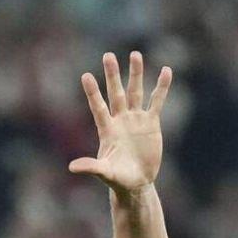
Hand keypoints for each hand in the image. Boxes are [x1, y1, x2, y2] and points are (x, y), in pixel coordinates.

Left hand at [69, 51, 172, 192]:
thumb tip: (72, 167)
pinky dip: (162, 87)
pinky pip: (156, 101)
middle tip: (108, 55)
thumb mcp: (104, 173)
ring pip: (136, 92)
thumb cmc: (118, 179)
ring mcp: (136, 119)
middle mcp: (120, 120)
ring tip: (135, 54)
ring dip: (136, 74)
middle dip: (113, 75)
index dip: (92, 92)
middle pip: (116, 93)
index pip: (98, 107)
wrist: (137, 182)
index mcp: (107, 129)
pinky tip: (166, 71)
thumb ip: (91, 167)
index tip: (85, 75)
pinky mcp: (151, 123)